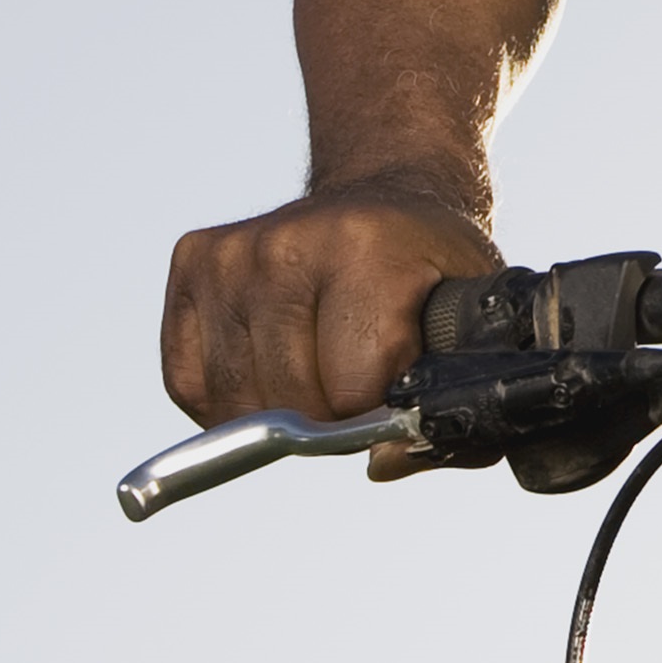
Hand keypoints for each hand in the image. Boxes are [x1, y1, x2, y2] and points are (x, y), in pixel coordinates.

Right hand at [159, 180, 499, 428]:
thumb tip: (380, 463)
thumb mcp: (471, 327)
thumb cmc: (431, 275)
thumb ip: (447, 408)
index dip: (377, 414)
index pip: (351, 386)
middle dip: (329, 420)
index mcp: (367, 245)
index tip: (395, 395)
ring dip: (279, 414)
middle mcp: (286, 241)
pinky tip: (271, 371)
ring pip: (235, 400)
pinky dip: (229, 403)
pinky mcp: (192, 262)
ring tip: (319, 374)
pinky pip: (190, 382)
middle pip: (290, 400)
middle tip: (358, 388)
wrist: (383, 199)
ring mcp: (232, 252)